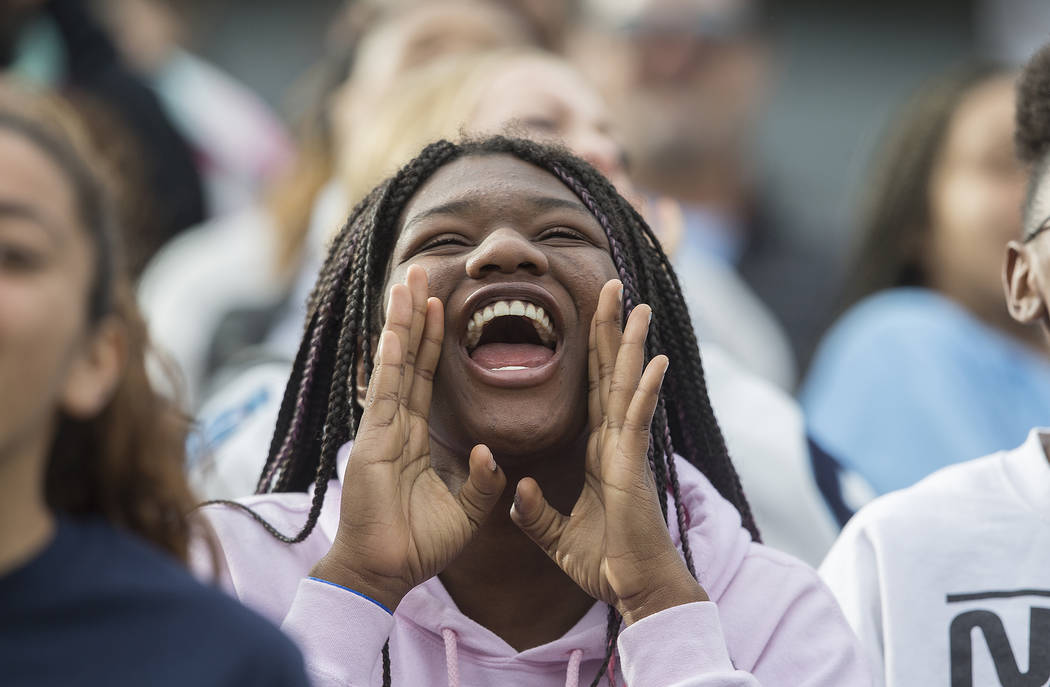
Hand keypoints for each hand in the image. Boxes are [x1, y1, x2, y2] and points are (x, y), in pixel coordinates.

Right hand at [311, 265, 506, 609]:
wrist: (387, 573)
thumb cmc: (420, 544)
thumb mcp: (468, 510)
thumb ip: (483, 480)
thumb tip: (490, 451)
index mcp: (413, 437)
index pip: (424, 376)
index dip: (431, 339)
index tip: (439, 303)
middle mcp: (394, 426)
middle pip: (407, 360)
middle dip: (413, 317)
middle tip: (418, 274)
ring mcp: (380, 433)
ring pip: (394, 368)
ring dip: (400, 325)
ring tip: (405, 284)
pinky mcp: (372, 447)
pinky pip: (384, 397)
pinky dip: (389, 363)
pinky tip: (393, 332)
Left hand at [510, 279, 707, 624]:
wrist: (634, 590)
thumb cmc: (605, 563)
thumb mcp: (555, 535)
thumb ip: (535, 512)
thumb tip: (519, 490)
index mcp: (602, 450)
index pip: (596, 389)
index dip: (596, 351)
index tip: (596, 314)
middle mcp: (617, 441)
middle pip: (612, 374)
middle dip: (612, 330)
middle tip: (614, 286)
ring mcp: (628, 451)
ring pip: (628, 386)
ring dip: (632, 345)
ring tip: (637, 305)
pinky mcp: (633, 467)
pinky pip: (637, 421)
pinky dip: (647, 390)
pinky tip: (655, 359)